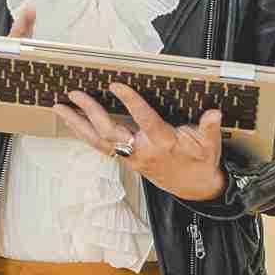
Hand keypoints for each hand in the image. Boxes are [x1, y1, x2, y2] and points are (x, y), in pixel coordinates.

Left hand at [55, 80, 227, 203]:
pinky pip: (100, 146)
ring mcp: (131, 157)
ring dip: (78, 124)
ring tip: (60, 107)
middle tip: (76, 94)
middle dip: (91, 112)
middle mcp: (142, 151)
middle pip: (110, 132)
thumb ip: (210, 128)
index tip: (117, 85)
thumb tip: (214, 114)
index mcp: (162, 143)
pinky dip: (84, 133)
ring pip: (99, 141)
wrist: (195, 189)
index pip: (145, 120)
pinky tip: (73, 121)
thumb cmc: (201, 162)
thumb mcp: (210, 145)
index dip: (131, 102)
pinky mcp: (126, 159)